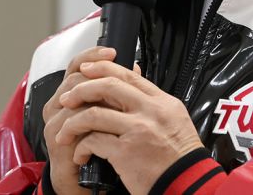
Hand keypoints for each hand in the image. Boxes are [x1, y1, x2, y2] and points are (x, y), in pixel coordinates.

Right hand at [42, 46, 116, 194]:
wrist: (81, 182)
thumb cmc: (95, 144)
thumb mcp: (108, 112)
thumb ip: (115, 89)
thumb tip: (133, 67)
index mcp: (69, 94)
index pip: (76, 65)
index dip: (92, 55)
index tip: (112, 51)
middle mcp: (57, 104)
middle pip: (74, 78)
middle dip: (97, 75)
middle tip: (119, 76)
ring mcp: (55, 121)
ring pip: (73, 98)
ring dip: (96, 97)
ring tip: (117, 100)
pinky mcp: (57, 139)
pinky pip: (73, 122)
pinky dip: (91, 119)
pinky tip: (107, 120)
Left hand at [55, 60, 204, 194]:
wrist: (188, 183)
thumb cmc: (179, 157)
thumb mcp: (174, 119)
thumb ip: (152, 102)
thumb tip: (135, 77)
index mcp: (161, 101)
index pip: (128, 74)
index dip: (102, 68)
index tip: (85, 69)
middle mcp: (150, 111)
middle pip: (108, 86)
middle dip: (81, 89)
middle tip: (67, 98)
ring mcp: (138, 130)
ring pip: (94, 113)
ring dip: (73, 123)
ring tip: (65, 133)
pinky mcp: (126, 152)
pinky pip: (93, 141)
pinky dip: (81, 147)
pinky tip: (80, 155)